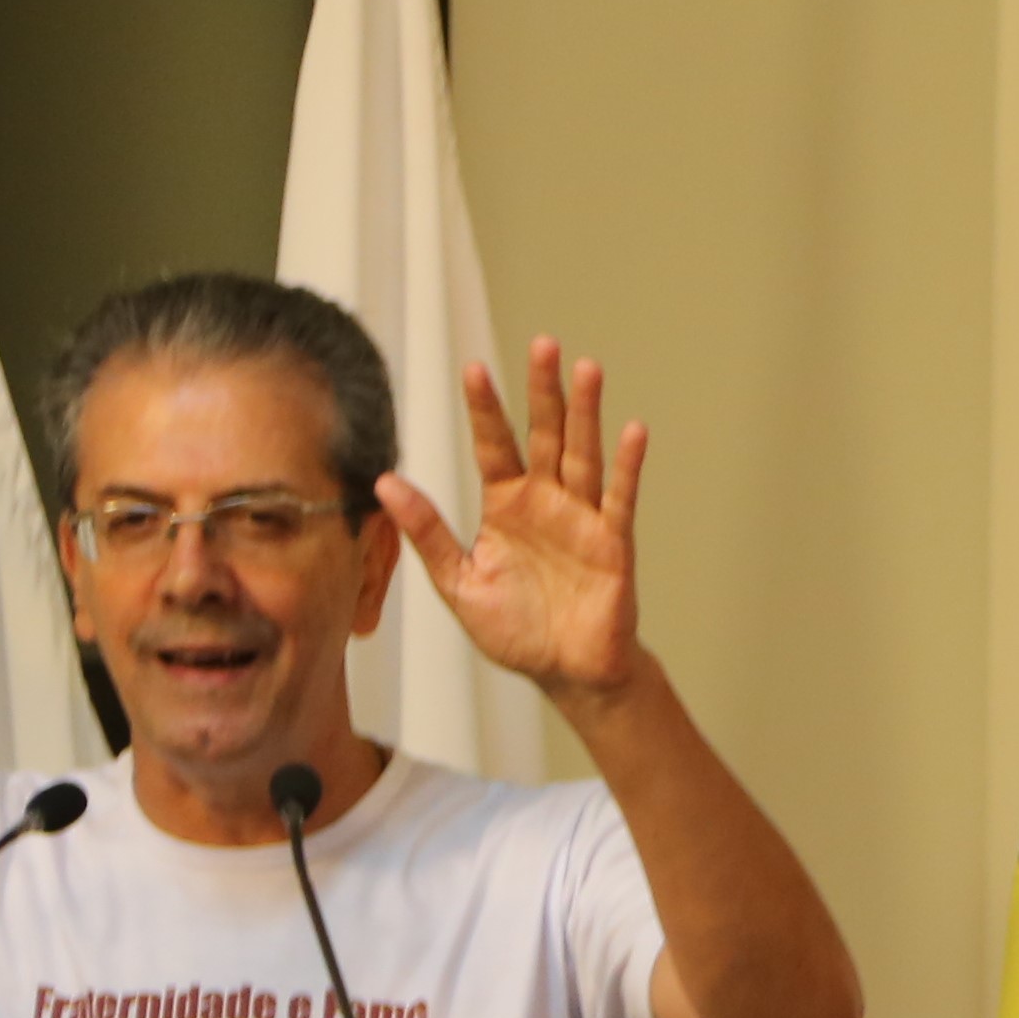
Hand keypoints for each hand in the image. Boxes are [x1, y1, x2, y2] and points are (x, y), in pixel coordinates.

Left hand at [374, 337, 642, 699]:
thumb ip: (427, 533)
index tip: (473, 368)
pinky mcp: (613, 542)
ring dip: (586, 413)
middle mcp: (546, 502)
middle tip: (543, 344)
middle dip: (543, 391)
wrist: (566, 673)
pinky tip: (633, 430)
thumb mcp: (459, 584)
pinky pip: (619, 498)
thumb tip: (385, 484)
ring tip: (586, 369)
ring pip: (584, 454)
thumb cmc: (516, 631)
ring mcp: (582, 518)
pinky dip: (627, 466)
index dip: (485, 408)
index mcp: (507, 506)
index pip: (494, 446)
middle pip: (545, 435)